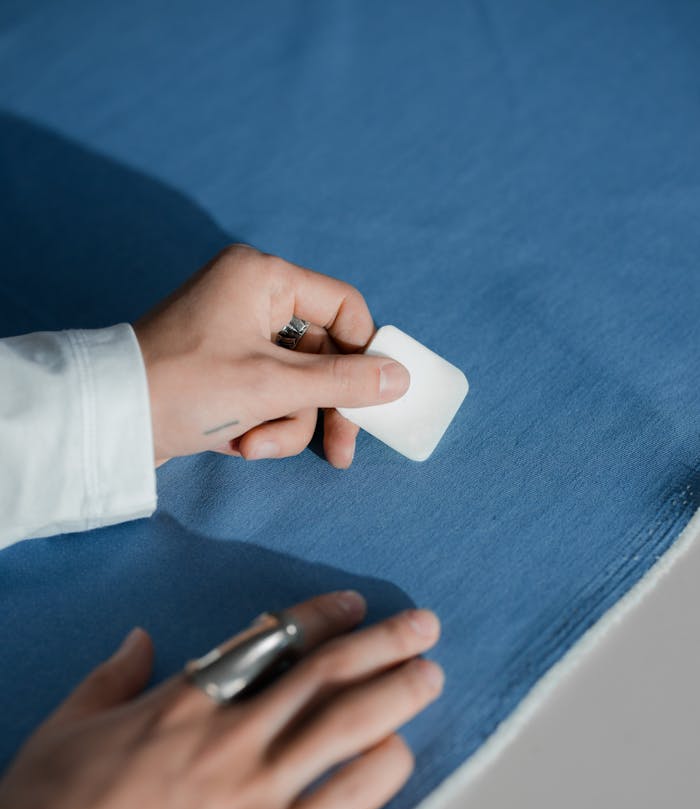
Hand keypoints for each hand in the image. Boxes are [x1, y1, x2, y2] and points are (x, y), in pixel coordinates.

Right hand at [0, 592, 442, 808]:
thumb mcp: (63, 730)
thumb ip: (110, 679)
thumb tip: (141, 639)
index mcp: (185, 702)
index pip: (271, 643)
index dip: (320, 619)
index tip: (352, 606)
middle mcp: (234, 734)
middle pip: (326, 674)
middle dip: (381, 643)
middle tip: (424, 625)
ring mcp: (261, 789)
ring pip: (348, 723)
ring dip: (397, 692)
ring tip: (431, 674)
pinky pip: (349, 797)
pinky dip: (383, 769)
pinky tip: (402, 751)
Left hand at [134, 245, 410, 467]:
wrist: (111, 422)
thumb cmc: (186, 388)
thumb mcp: (273, 387)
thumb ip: (343, 383)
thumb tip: (400, 378)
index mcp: (263, 277)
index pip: (344, 307)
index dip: (364, 355)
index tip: (375, 399)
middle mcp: (251, 296)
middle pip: (323, 354)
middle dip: (319, 408)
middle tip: (340, 453)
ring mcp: (236, 334)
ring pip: (296, 384)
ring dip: (284, 424)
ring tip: (252, 446)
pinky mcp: (223, 369)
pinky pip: (267, 396)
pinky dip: (260, 425)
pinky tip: (236, 443)